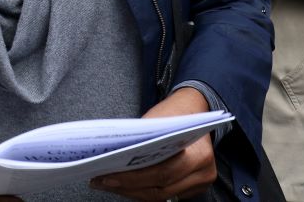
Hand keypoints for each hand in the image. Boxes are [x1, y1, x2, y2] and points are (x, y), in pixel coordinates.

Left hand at [90, 87, 215, 199]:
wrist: (193, 110)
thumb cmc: (171, 114)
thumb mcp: (155, 121)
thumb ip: (140, 141)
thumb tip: (110, 156)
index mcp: (198, 155)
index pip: (162, 173)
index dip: (132, 178)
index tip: (106, 175)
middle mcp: (203, 173)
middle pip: (160, 190)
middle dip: (127, 187)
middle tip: (100, 181)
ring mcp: (200, 183)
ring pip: (161, 196)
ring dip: (131, 191)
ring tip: (106, 183)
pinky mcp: (193, 188)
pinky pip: (164, 194)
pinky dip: (142, 190)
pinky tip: (123, 184)